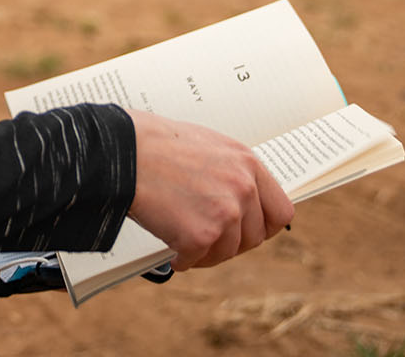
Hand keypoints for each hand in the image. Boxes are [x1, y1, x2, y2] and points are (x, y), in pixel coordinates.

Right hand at [125, 109, 293, 270]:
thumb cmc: (157, 144)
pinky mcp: (201, 235)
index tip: (247, 231)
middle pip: (254, 237)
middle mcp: (243, 188)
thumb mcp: (208, 145)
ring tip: (183, 242)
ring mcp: (225, 213)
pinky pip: (196, 261)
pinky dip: (182, 259)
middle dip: (231, 243)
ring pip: (226, 253)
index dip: (263, 226)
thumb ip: (231, 171)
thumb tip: (240, 198)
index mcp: (248, 163)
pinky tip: (171, 250)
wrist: (124, 151)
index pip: (280, 210)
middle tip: (208, 240)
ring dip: (206, 253)